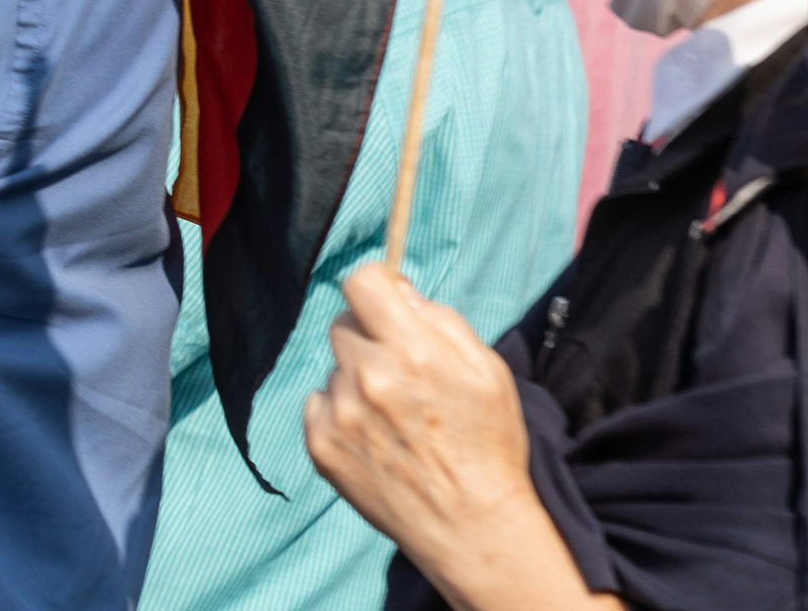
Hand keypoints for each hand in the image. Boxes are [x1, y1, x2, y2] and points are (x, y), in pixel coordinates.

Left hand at [305, 264, 584, 602]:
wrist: (471, 525)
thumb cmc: (488, 445)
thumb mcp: (488, 371)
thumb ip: (441, 320)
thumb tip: (398, 289)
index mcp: (412, 350)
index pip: (361, 282)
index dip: (375, 286)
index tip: (385, 303)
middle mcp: (368, 375)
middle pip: (344, 323)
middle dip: (369, 338)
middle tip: (401, 373)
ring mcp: (339, 411)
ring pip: (336, 368)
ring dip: (357, 380)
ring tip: (395, 419)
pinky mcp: (320, 442)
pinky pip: (319, 403)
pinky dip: (341, 414)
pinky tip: (375, 439)